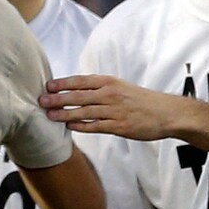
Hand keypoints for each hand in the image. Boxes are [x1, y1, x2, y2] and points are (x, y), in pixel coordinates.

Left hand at [42, 75, 189, 140]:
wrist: (166, 113)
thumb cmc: (142, 101)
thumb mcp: (122, 87)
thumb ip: (101, 89)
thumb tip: (77, 91)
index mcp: (110, 82)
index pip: (81, 81)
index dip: (63, 83)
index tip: (48, 86)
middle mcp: (111, 94)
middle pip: (78, 96)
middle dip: (58, 99)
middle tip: (42, 101)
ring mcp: (115, 111)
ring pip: (84, 111)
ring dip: (65, 113)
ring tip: (49, 115)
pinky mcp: (120, 126)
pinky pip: (96, 126)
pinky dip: (82, 126)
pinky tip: (70, 126)